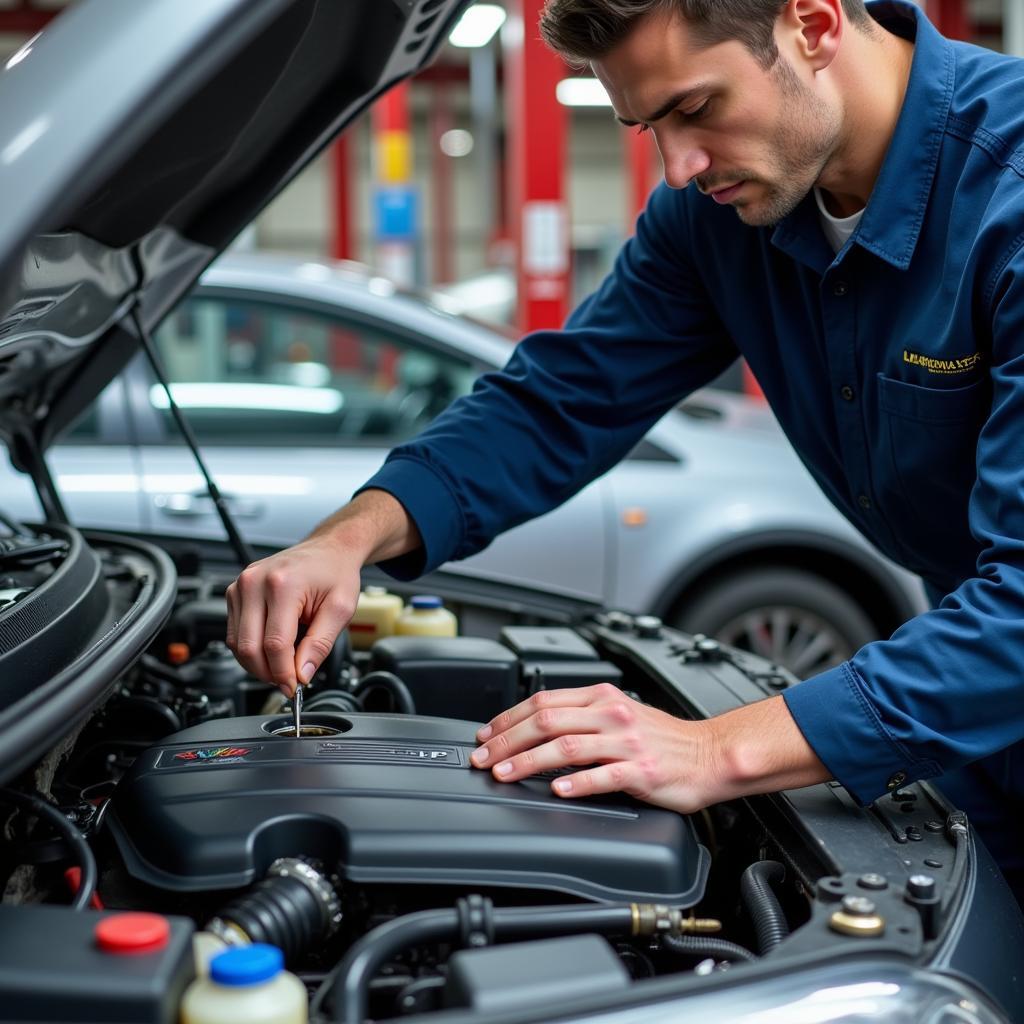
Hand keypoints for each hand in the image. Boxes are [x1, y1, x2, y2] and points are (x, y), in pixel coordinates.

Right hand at [226, 535, 362, 697]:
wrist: (328, 549)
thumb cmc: (335, 573)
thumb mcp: (340, 609)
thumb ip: (320, 644)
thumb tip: (301, 673)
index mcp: (282, 584)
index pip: (274, 644)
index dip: (283, 673)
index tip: (295, 687)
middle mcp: (255, 582)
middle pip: (248, 647)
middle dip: (268, 673)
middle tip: (288, 681)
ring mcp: (241, 586)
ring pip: (236, 644)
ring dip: (258, 663)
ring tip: (283, 664)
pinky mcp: (235, 592)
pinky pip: (234, 632)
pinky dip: (251, 648)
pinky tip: (272, 648)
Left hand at [469, 686, 830, 812]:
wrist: (711, 754)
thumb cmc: (665, 739)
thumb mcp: (619, 714)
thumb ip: (581, 716)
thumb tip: (535, 726)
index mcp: (602, 697)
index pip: (543, 701)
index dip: (508, 718)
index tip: (485, 735)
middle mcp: (611, 714)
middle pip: (546, 721)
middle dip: (506, 740)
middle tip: (482, 758)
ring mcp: (626, 742)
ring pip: (566, 746)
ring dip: (529, 760)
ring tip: (504, 773)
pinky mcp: (641, 770)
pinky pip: (603, 776)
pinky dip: (577, 783)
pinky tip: (557, 790)